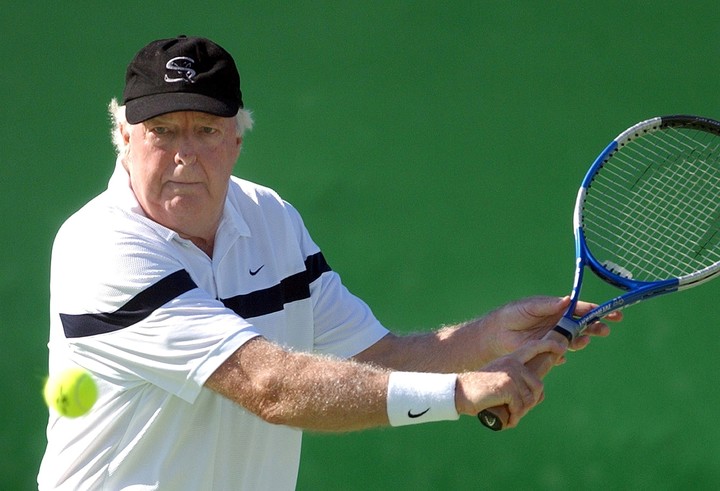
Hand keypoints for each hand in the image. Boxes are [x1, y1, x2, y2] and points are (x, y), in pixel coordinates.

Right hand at [455, 339, 565, 427]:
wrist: (459, 392)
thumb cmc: (481, 391)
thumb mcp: (501, 383)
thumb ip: (519, 384)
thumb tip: (539, 396)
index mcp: (511, 359)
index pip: (534, 347)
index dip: (549, 346)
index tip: (562, 348)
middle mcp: (513, 363)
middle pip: (538, 385)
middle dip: (529, 403)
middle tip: (516, 410)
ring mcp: (511, 373)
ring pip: (530, 399)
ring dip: (520, 412)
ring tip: (508, 414)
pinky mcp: (507, 385)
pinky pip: (520, 406)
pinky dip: (514, 416)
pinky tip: (506, 418)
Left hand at [482, 296, 619, 358]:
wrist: (498, 332)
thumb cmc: (515, 313)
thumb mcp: (531, 306)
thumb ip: (549, 305)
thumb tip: (568, 300)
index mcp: (560, 309)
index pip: (583, 309)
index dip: (598, 310)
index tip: (614, 313)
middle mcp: (561, 324)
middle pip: (585, 326)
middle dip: (597, 327)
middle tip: (605, 329)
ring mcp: (556, 338)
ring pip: (575, 342)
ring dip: (581, 342)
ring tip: (581, 341)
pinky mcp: (548, 352)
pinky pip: (560, 355)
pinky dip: (561, 355)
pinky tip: (557, 354)